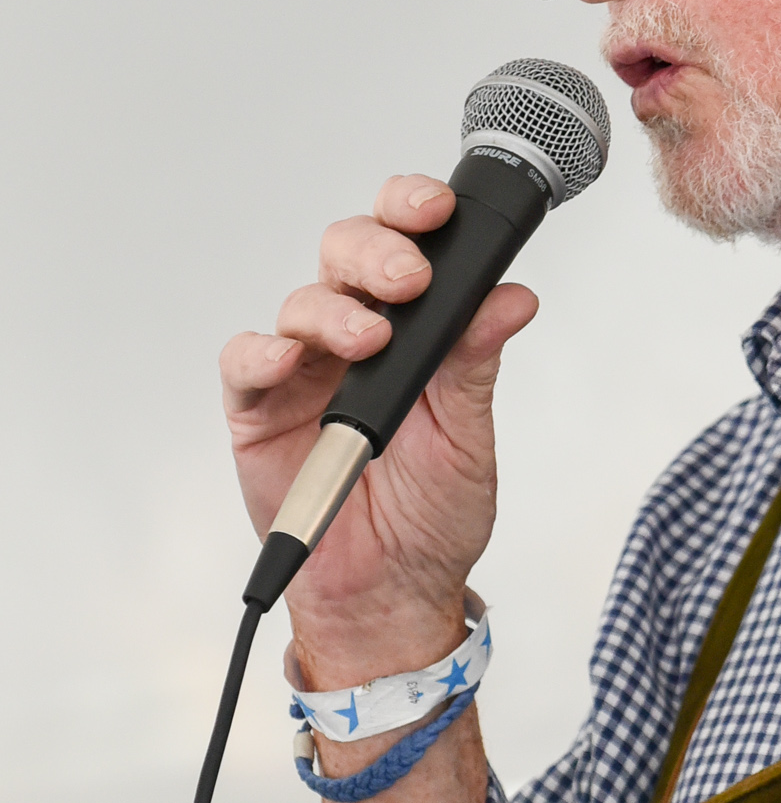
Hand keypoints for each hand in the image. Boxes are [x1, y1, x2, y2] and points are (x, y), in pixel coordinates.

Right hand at [220, 175, 537, 684]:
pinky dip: (263, 353)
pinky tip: (290, 361)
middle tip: (409, 279)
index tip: (439, 209)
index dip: (412, 210)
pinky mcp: (258, 412)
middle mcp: (353, 335)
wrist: (393, 593)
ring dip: (335, 309)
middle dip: (377, 251)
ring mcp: (303, 371)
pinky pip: (246, 364)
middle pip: (346, 252)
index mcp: (411, 328)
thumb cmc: (433, 514)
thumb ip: (477, 360)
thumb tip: (513, 296)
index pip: (405, 243)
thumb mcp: (468, 433)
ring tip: (371, 340)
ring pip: (302, 301)